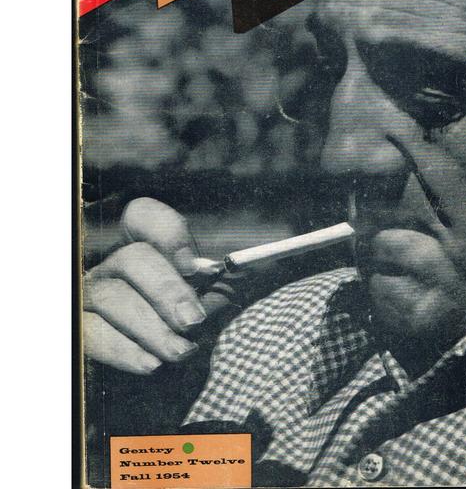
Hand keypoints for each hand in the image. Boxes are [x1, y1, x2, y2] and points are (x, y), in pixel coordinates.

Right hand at [83, 198, 229, 374]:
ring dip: (150, 327)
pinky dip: (123, 351)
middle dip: (166, 289)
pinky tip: (152, 364)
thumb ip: (227, 280)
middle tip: (193, 320)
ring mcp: (92, 296)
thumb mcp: (213, 299)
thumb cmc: (192, 329)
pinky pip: (92, 334)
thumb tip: (253, 266)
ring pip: (109, 297)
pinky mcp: (81, 330)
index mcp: (146, 247)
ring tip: (181, 351)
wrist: (173, 379)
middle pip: (132, 258)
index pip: (143, 216)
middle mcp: (114, 265)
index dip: (167, 233)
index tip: (194, 267)